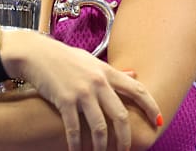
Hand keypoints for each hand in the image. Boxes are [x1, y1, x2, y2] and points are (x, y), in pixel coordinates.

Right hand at [3, 31, 160, 150]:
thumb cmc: (64, 58)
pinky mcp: (65, 101)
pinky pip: (75, 129)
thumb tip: (134, 75)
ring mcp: (82, 92)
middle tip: (125, 150)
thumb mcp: (91, 60)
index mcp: (107, 71)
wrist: (36, 54)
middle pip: (120, 116)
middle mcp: (98, 82)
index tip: (158, 121)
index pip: (137, 90)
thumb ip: (112, 71)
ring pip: (100, 127)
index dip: (151, 107)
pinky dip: (77, 145)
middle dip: (125, 138)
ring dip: (102, 146)